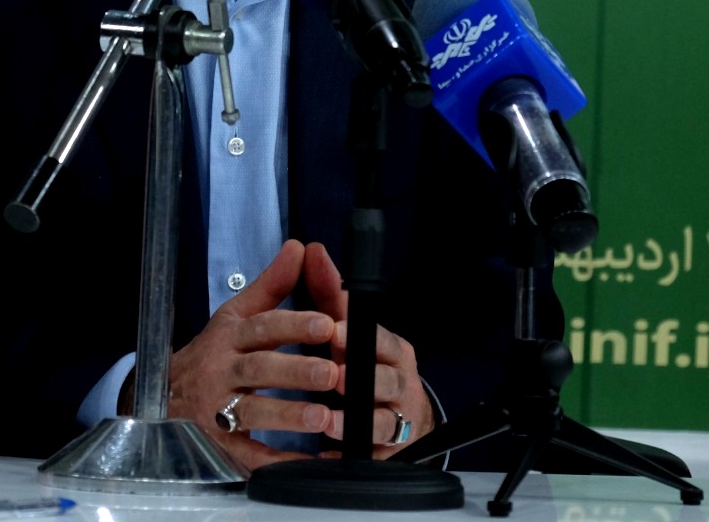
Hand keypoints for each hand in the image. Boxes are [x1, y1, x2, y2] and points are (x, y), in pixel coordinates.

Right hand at [166, 239, 341, 470]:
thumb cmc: (211, 354)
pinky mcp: (219, 446)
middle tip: (331, 372)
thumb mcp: (235, 316)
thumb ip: (271, 285)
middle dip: (295, 371)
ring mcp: (216, 410)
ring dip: (287, 414)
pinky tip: (308, 463)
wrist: (160, 399)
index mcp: (230, 337)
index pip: (262, 328)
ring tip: (322, 417)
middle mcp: (221, 371)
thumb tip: (299, 247)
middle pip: (259, 369)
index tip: (326, 324)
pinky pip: (249, 455)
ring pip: (251, 410)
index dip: (293, 325)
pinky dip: (278, 461)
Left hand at [303, 242, 434, 457]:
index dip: (358, 338)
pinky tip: (326, 456)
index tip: (335, 334)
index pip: (380, 340)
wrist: (396, 413)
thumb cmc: (363, 362)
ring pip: (385, 422)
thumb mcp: (346, 326)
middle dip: (362, 381)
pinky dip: (348, 457)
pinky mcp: (386, 452)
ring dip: (355, 423)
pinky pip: (371, 457)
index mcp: (391, 350)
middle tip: (337, 379)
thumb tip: (309, 250)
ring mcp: (396, 419)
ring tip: (330, 424)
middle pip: (388, 382)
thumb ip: (328, 291)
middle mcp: (399, 383)